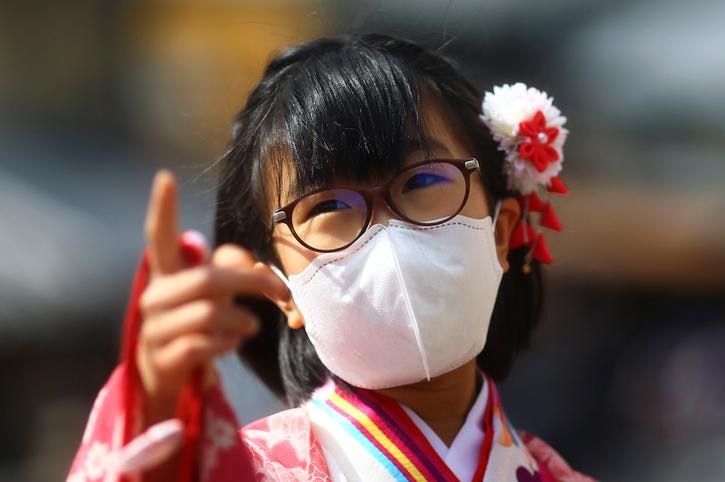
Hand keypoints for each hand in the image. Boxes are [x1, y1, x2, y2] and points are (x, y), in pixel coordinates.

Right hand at [136, 170, 287, 424]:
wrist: (164, 372)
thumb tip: (252, 262)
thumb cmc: (195, 320)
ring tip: (251, 325)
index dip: (162, 208)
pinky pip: (205, 345)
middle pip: (208, 280)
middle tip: (282, 291)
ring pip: (210, 315)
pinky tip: (232, 342)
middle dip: (252, 283)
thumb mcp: (212, 292)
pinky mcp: (164, 359)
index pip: (159, 235)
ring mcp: (155, 329)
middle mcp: (154, 296)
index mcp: (165, 273)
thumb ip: (232, 268)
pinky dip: (228, 343)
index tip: (165, 176)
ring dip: (242, 320)